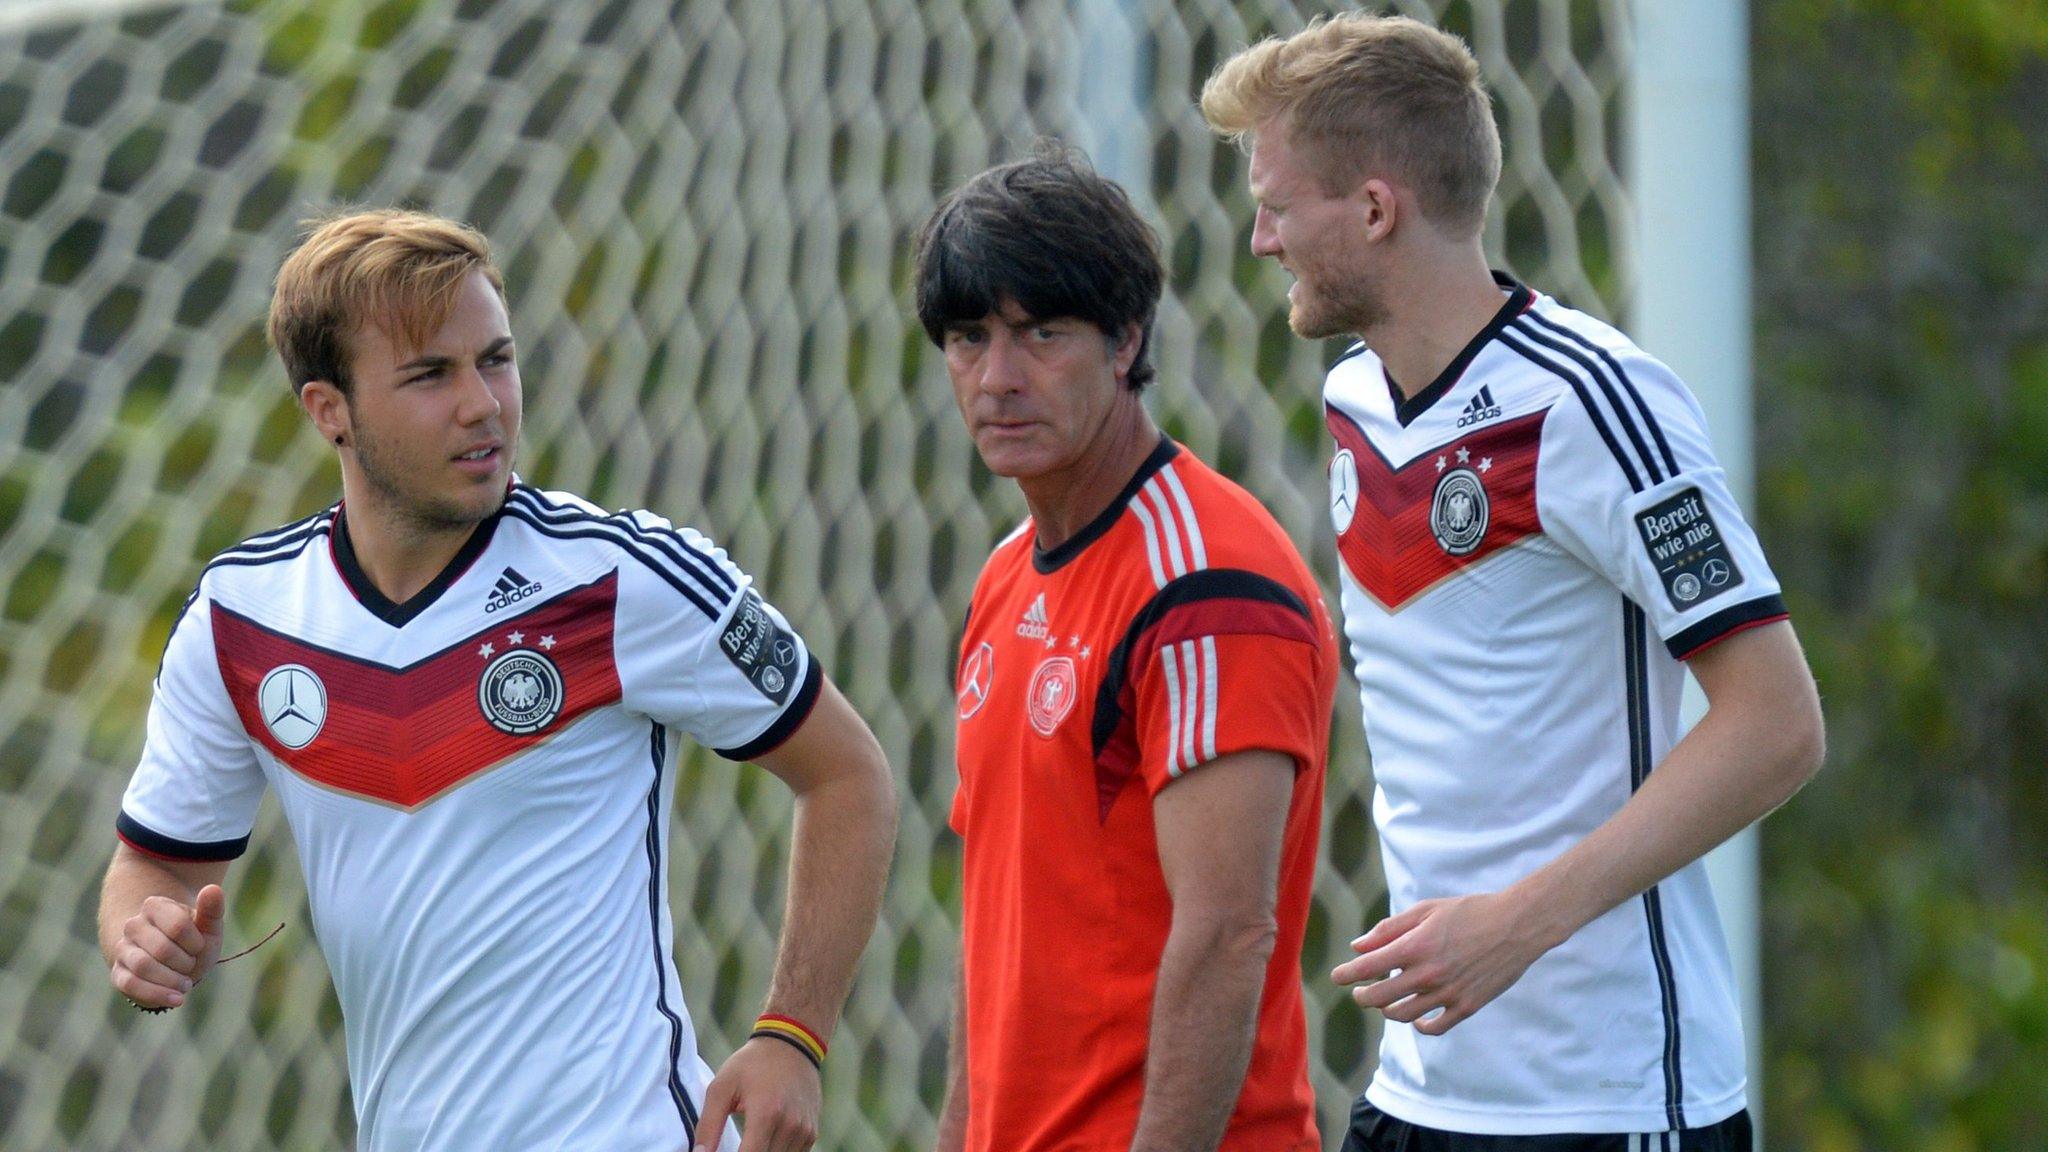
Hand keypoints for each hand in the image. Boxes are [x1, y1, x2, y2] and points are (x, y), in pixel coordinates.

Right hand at [109, 884, 224, 1009]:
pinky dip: (156, 994)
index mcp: (155, 906)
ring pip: (143, 966)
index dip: (195, 942)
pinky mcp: (118, 973)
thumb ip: (212, 910)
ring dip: (171, 980)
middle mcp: (134, 925)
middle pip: (161, 948)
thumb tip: (212, 889)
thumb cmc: (195, 944)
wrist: (178, 967)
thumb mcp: (209, 928)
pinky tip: (177, 1000)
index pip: (177, 925)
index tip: (200, 947)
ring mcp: (123, 949)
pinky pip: (130, 984)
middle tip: (192, 965)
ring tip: (186, 984)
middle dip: (184, 962)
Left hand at [693, 1036, 821, 1151]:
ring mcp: (805, 1130)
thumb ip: (708, 1126)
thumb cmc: (751, 1064)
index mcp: (766, 1113)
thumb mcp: (722, 1087)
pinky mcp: (811, 1132)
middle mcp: (791, 1125)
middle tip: (735, 1145)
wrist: (791, 1043)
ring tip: (749, 1142)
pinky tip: (764, 1141)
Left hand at [1330, 892, 1550, 1035]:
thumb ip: (1389, 929)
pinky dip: (1419, 1027)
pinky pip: (1435, 1028)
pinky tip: (1416, 1018)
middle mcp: (1428, 973)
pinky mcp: (1467, 1006)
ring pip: (1403, 1015)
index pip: (1367, 967)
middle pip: (1379, 998)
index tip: (1337, 976)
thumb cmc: (1469, 911)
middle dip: (1362, 996)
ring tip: (1386, 1001)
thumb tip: (1357, 946)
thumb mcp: (1426, 911)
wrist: (1517, 925)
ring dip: (1387, 1010)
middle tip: (1359, 992)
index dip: (1347, 974)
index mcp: (1415, 946)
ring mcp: (1448, 993)